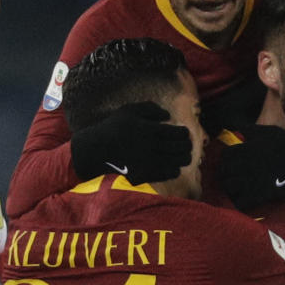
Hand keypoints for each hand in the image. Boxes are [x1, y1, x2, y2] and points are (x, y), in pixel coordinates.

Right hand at [71, 102, 191, 183]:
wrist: (96, 151)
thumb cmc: (113, 128)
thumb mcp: (129, 111)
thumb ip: (150, 109)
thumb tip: (167, 116)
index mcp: (149, 130)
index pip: (178, 134)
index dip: (185, 134)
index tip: (183, 134)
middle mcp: (151, 147)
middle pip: (181, 148)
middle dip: (187, 146)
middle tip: (186, 146)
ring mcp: (149, 162)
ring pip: (178, 162)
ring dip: (183, 158)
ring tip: (181, 156)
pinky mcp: (146, 175)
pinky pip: (169, 173)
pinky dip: (174, 169)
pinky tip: (172, 166)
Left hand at [217, 126, 284, 210]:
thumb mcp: (270, 132)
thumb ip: (251, 130)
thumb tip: (237, 128)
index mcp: (247, 148)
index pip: (225, 156)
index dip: (226, 161)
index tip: (232, 165)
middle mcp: (246, 164)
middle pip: (224, 173)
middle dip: (227, 176)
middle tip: (235, 179)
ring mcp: (252, 180)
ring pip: (230, 189)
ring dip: (232, 190)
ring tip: (239, 190)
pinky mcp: (260, 195)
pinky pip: (241, 203)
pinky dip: (242, 203)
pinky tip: (248, 201)